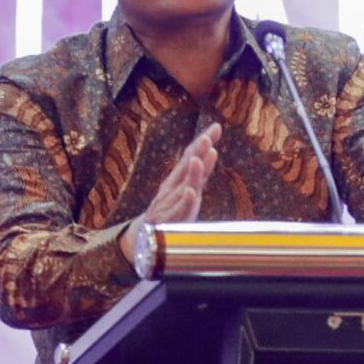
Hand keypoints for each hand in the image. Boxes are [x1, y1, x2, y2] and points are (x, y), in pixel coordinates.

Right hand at [122, 123, 221, 265]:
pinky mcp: (168, 220)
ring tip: (200, 159)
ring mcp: (169, 203)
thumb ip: (200, 173)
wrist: (146, 237)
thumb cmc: (171, 209)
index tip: (217, 127)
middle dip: (197, 152)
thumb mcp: (186, 189)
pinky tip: (191, 193)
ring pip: (183, 186)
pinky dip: (184, 201)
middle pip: (186, 167)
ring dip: (192, 173)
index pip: (191, 156)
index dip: (203, 142)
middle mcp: (173, 187)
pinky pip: (178, 210)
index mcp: (178, 178)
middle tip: (207, 138)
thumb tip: (212, 150)